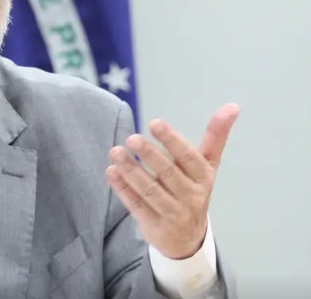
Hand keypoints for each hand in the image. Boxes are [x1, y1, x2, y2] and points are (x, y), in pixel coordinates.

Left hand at [105, 103, 239, 258]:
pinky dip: (123, 189)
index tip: (155, 123)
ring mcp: (174, 213)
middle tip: (132, 138)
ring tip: (115, 152)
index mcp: (204, 176)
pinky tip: (112, 172)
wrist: (188, 238)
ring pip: (151, 191)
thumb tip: (232, 106)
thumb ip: (216, 136)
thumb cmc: (194, 189)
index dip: (172, 140)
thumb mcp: (207, 164)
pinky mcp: (155, 226)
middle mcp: (191, 196)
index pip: (189, 157)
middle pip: (168, 173)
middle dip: (149, 155)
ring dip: (132, 171)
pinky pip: (137, 206)